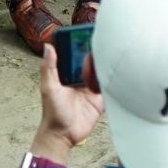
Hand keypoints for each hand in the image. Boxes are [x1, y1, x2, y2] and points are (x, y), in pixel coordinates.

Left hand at [35, 38, 105, 157]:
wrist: (64, 135)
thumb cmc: (53, 113)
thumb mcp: (49, 88)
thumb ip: (49, 68)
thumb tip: (48, 46)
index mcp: (67, 74)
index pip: (75, 55)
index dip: (79, 43)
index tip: (85, 31)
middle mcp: (80, 79)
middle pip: (90, 61)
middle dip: (96, 51)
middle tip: (104, 39)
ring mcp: (91, 88)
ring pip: (101, 71)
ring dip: (105, 63)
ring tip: (112, 51)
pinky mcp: (100, 99)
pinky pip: (109, 86)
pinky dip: (113, 79)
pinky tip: (118, 69)